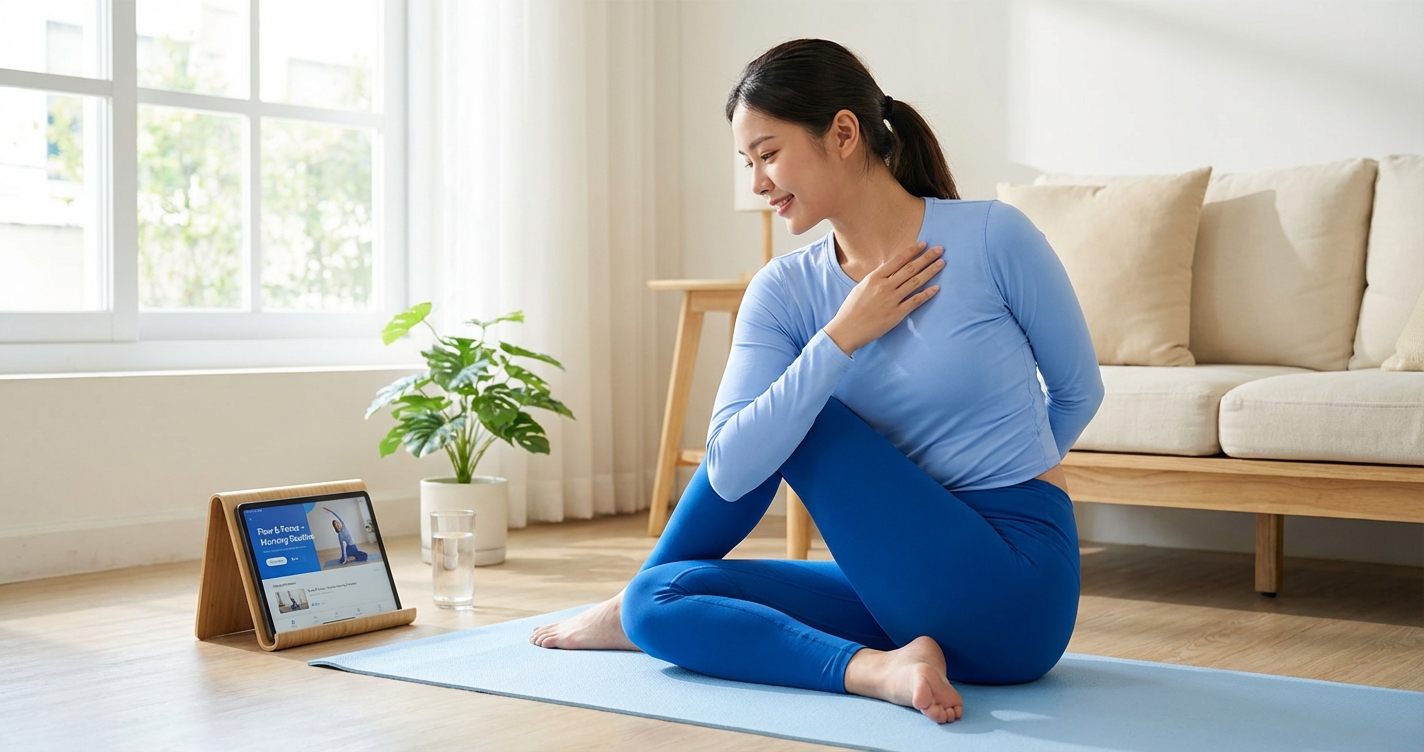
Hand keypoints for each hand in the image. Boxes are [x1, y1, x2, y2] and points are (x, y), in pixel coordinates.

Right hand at [825, 242, 943, 354]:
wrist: (846, 329)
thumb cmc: (851, 309)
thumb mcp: (862, 287)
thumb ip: (877, 279)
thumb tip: (890, 271)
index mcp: (874, 278)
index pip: (897, 260)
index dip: (912, 251)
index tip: (923, 244)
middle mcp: (884, 286)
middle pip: (910, 268)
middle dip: (926, 257)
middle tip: (939, 249)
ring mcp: (891, 300)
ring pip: (915, 282)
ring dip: (930, 271)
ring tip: (941, 263)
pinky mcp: (896, 314)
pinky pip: (915, 301)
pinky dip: (926, 294)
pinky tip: (936, 288)